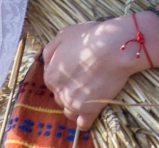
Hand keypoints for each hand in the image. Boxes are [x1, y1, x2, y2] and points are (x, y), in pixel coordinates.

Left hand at [42, 16, 148, 130]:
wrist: (115, 48)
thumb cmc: (90, 39)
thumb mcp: (64, 35)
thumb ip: (50, 50)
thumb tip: (44, 61)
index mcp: (50, 75)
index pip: (53, 81)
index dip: (65, 76)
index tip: (77, 71)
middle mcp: (58, 92)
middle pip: (61, 96)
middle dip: (70, 90)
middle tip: (85, 80)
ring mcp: (73, 104)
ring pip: (70, 111)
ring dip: (76, 105)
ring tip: (90, 95)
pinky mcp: (89, 111)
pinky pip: (83, 123)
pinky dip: (85, 119)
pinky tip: (91, 111)